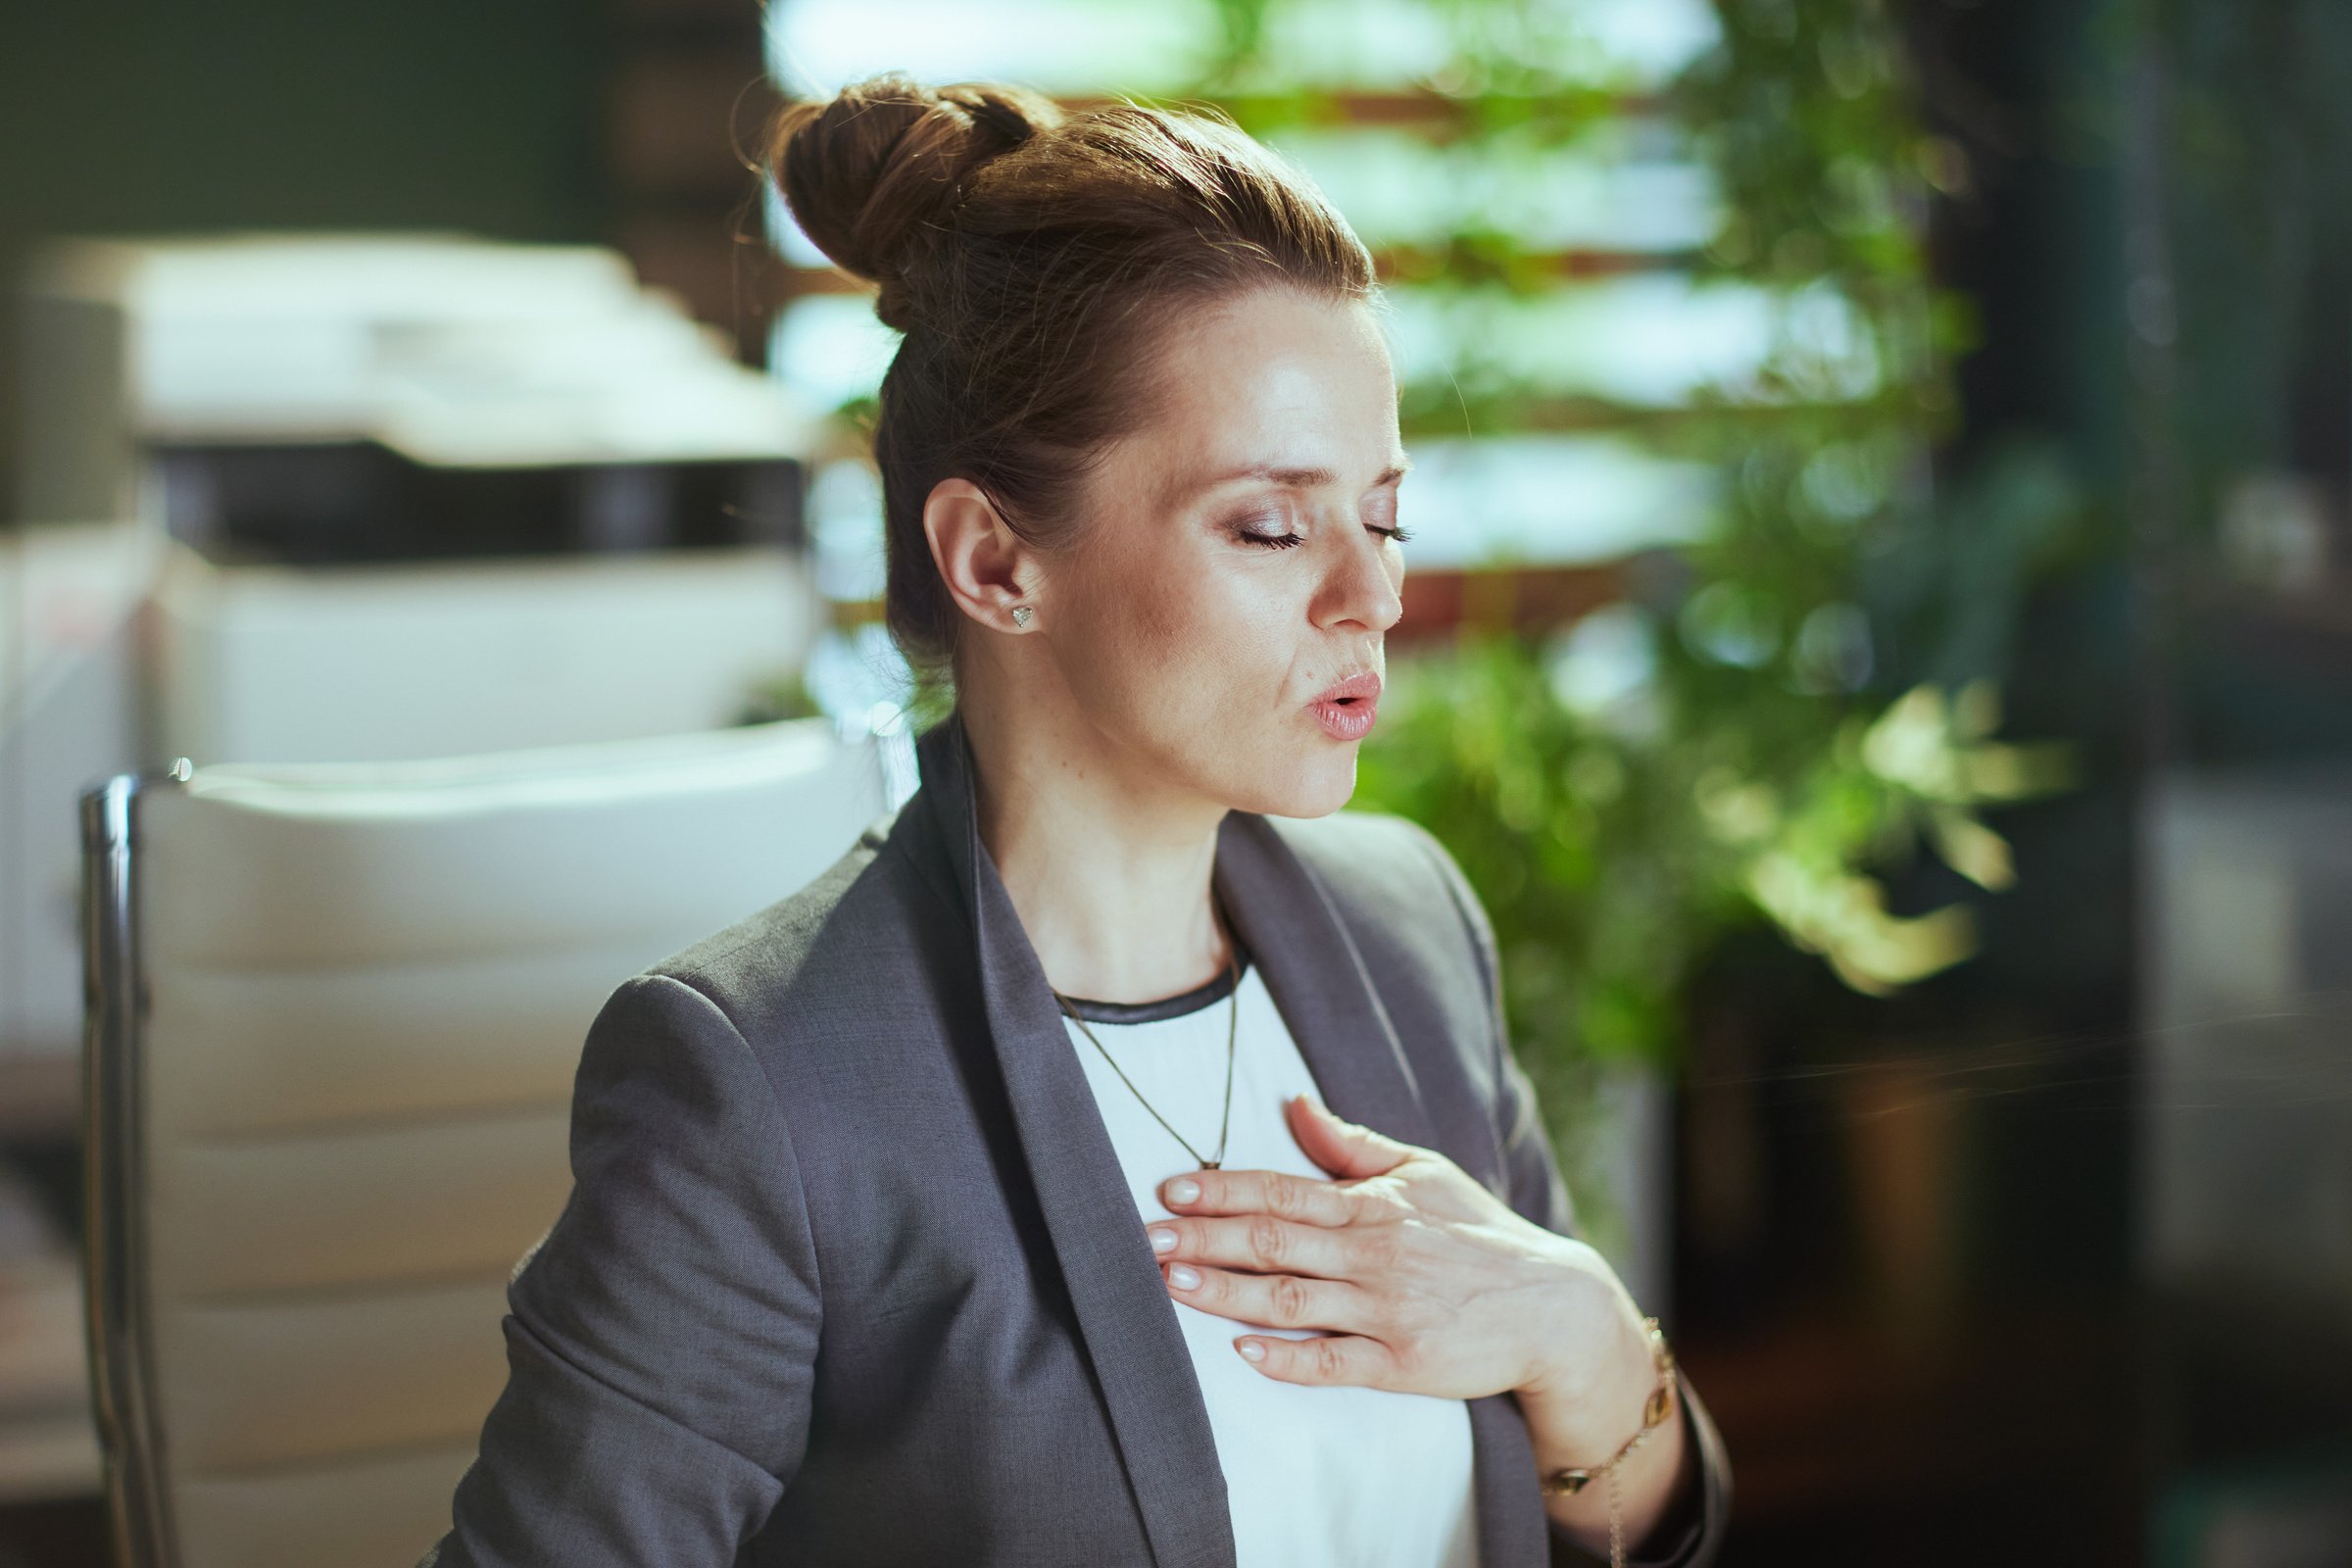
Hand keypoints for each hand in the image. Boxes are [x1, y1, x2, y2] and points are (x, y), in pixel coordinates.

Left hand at [1145, 1093, 1645, 1413]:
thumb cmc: (1481, 1234)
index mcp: (1372, 1205)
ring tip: (1171, 1284)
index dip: (1222, 1190)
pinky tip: (1244, 1351)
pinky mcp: (1402, 1364)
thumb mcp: (1424, 1172)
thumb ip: (1353, 1144)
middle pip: (1273, 1241)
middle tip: (1144, 1240)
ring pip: (1291, 1299)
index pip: (1281, 1190)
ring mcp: (1386, 1311)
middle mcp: (1373, 1253)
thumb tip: (1293, 1102)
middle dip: (1204, 1239)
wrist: (1553, 1308)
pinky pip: (1333, 1362)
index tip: (1170, 1191)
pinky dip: (1287, 1358)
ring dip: (1226, 1292)